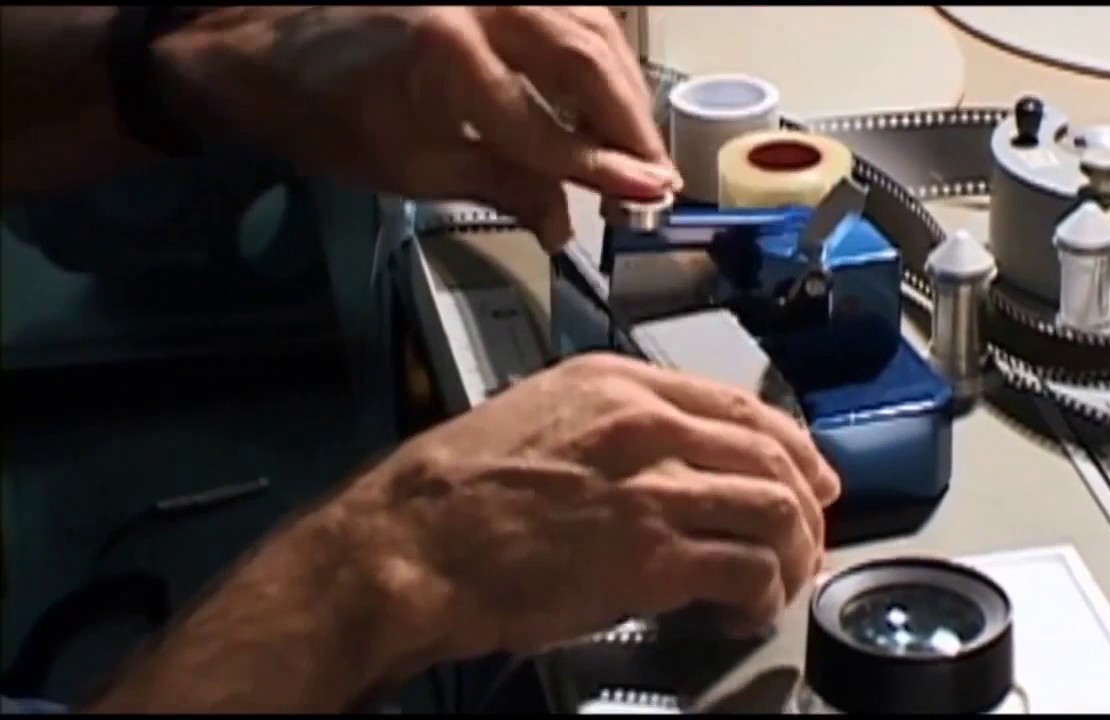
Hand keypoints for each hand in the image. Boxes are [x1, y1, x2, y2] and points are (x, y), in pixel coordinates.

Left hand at [159, 6, 679, 250]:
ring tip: (641, 138)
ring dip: (624, 83)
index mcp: (448, 59)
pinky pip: (569, 5)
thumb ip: (501, 185)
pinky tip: (612, 83)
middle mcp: (478, 5)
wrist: (265, 46)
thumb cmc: (326, 113)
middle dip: (629, 122)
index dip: (603, 168)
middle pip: (585, 61)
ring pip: (589, 23)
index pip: (548, 128)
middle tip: (657, 174)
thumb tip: (564, 222)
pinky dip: (600, 46)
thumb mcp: (412, 167)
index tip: (648, 196)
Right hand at [344, 352, 840, 662]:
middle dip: (805, 499)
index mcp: (617, 384)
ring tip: (782, 580)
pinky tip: (747, 610)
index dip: (789, 440)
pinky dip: (762, 593)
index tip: (809, 469)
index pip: (736, 402)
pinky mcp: (651, 554)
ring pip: (773, 507)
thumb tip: (659, 464)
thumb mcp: (535, 420)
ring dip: (792, 550)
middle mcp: (646, 423)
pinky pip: (745, 568)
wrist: (413, 545)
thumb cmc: (453, 491)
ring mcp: (653, 486)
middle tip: (812, 533)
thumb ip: (607, 430)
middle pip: (769, 452)